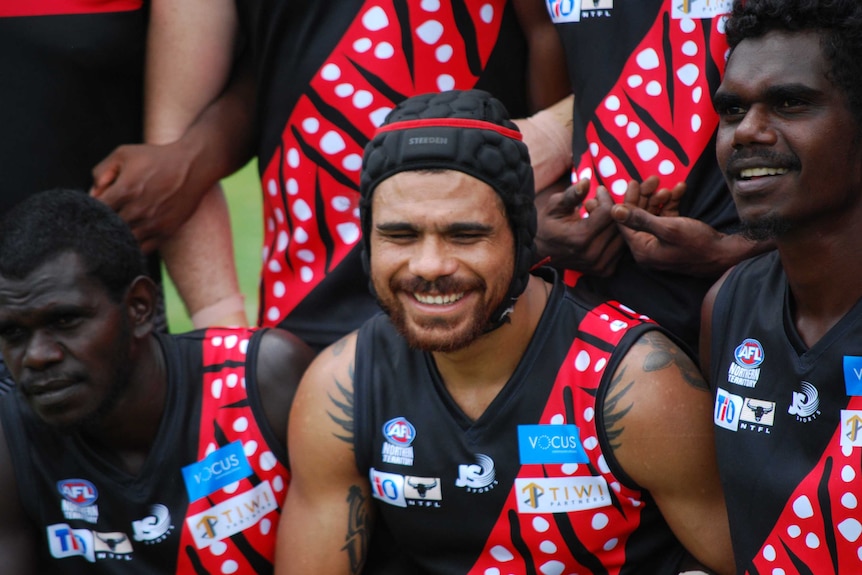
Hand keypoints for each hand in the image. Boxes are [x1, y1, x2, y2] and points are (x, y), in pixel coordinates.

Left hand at [90, 141, 211, 252]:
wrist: (194, 166)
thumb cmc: (156, 158)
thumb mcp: (124, 153)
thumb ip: (101, 171)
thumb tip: (92, 194)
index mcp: (125, 190)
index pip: (96, 211)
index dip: (89, 212)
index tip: (92, 209)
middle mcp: (138, 210)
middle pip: (108, 228)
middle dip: (101, 226)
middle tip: (101, 221)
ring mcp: (153, 223)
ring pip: (125, 242)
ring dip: (117, 238)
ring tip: (115, 231)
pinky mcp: (166, 231)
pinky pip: (143, 249)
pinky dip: (134, 247)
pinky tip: (130, 238)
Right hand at [535, 178, 624, 275]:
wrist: (540, 251)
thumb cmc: (547, 225)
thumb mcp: (554, 206)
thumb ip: (572, 195)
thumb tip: (586, 182)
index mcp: (580, 238)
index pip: (607, 213)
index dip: (605, 197)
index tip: (598, 190)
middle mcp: (592, 254)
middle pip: (618, 224)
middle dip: (613, 208)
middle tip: (601, 201)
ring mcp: (599, 265)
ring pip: (623, 236)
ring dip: (617, 222)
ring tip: (603, 214)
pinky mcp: (605, 270)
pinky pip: (622, 248)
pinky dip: (617, 236)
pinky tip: (605, 228)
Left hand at [611, 178, 769, 276]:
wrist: (727, 254)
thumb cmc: (698, 244)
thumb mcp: (668, 228)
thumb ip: (640, 219)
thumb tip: (614, 211)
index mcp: (641, 249)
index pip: (625, 223)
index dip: (628, 201)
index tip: (633, 182)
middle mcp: (648, 248)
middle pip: (639, 217)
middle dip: (646, 196)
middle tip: (654, 179)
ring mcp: (661, 242)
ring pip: (654, 214)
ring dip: (661, 198)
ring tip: (672, 187)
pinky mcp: (674, 237)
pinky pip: (667, 217)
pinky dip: (672, 204)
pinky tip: (681, 189)